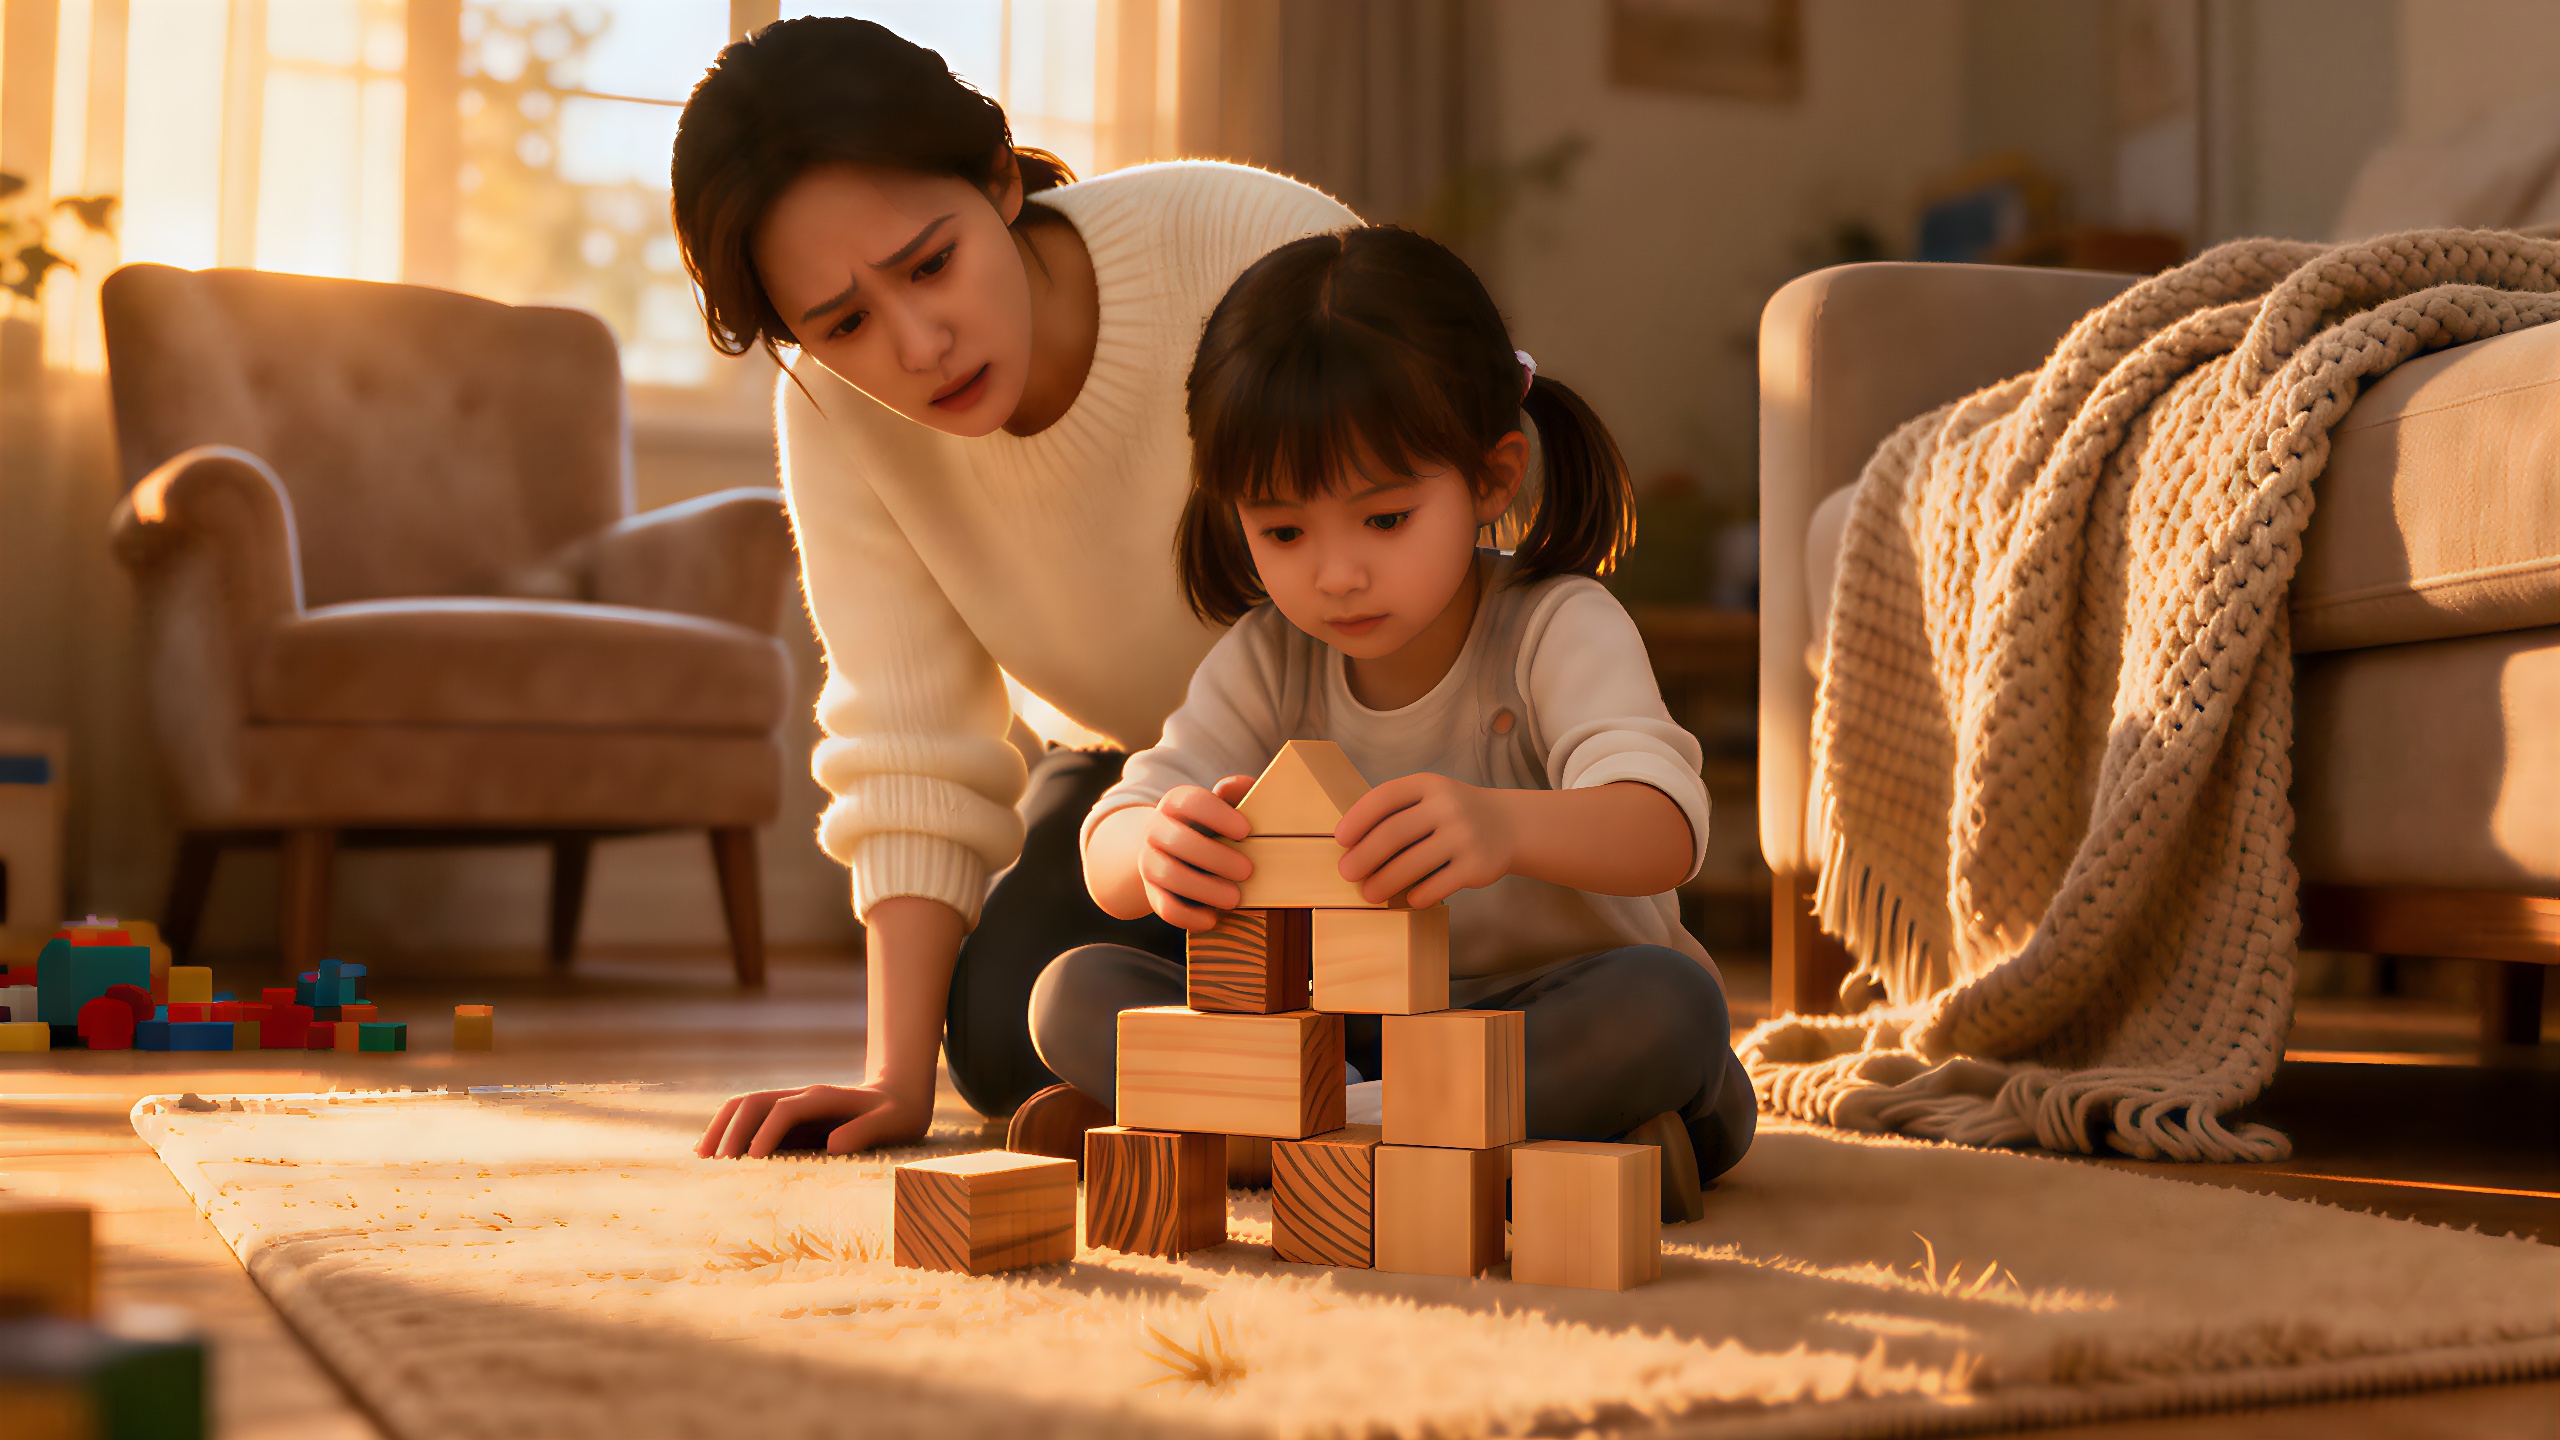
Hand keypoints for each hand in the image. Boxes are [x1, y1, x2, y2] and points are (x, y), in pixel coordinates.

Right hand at [696, 1079, 932, 1157]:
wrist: (899, 1097)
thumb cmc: (899, 1115)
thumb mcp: (894, 1123)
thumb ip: (867, 1131)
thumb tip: (834, 1145)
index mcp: (825, 1098)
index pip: (785, 1110)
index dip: (766, 1133)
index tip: (752, 1161)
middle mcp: (801, 1097)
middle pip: (754, 1102)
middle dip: (731, 1130)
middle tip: (714, 1164)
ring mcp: (791, 1105)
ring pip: (744, 1107)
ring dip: (721, 1128)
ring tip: (701, 1158)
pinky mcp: (787, 1119)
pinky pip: (749, 1120)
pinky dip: (728, 1132)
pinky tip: (713, 1154)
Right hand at [1133, 775, 1256, 929]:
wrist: (1170, 850)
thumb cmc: (1210, 826)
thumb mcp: (1224, 806)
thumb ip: (1237, 793)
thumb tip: (1230, 787)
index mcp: (1175, 803)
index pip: (1190, 802)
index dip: (1218, 815)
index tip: (1246, 830)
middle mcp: (1156, 830)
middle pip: (1177, 841)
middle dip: (1215, 858)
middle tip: (1248, 870)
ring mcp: (1149, 862)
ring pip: (1168, 876)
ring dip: (1205, 889)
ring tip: (1234, 898)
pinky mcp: (1151, 892)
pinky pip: (1164, 907)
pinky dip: (1189, 917)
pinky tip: (1213, 918)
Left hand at [1335, 772, 1518, 907]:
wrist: (1508, 825)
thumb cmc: (1451, 814)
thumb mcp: (1428, 796)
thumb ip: (1396, 810)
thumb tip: (1350, 846)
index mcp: (1429, 784)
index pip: (1385, 797)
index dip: (1358, 819)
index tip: (1340, 840)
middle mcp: (1448, 806)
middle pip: (1394, 833)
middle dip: (1364, 856)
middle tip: (1346, 873)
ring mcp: (1465, 836)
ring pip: (1412, 864)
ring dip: (1383, 882)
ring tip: (1369, 894)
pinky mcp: (1477, 866)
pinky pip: (1437, 886)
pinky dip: (1417, 895)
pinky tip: (1408, 898)